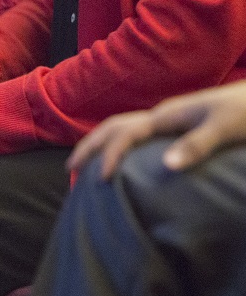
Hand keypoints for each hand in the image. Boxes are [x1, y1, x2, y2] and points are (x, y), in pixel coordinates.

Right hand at [67, 81, 245, 178]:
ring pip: (121, 130)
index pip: (125, 133)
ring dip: (99, 145)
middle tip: (69, 169)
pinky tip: (119, 161)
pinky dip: (116, 147)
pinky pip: (134, 136)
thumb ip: (197, 144)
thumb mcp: (226, 128)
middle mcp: (161, 115)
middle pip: (113, 127)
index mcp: (167, 116)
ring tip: (84, 165)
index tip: (101, 179)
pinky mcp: (176, 126)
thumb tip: (167, 166)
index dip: (110, 154)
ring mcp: (167, 120)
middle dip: (89, 146)